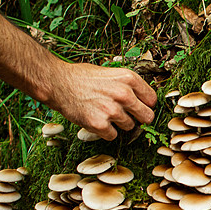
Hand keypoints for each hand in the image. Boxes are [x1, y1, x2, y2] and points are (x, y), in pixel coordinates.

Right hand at [41, 61, 157, 140]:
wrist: (58, 83)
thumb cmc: (84, 77)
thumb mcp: (111, 73)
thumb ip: (129, 86)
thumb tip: (146, 101)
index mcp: (129, 78)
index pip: (152, 100)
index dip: (145, 104)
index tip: (138, 106)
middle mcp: (124, 94)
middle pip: (148, 117)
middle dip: (139, 118)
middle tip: (126, 115)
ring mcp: (112, 110)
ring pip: (130, 127)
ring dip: (119, 124)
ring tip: (104, 113)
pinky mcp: (100, 124)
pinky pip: (113, 136)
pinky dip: (105, 132)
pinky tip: (96, 120)